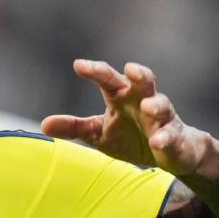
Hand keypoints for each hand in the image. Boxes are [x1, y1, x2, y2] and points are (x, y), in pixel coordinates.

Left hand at [40, 60, 213, 176]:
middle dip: (139, 74)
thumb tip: (43, 125)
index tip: (79, 65)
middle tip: (131, 69)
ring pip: (162, 105)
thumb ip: (75, 127)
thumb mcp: (99, 132)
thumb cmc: (131, 136)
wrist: (169, 153)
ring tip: (149, 107)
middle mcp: (143, 101)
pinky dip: (165, 138)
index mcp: (122, 96)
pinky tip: (157, 142)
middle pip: (143, 81)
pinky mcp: (175, 137)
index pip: (108, 79)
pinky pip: (171, 136)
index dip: (95, 71)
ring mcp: (162, 118)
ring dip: (157, 105)